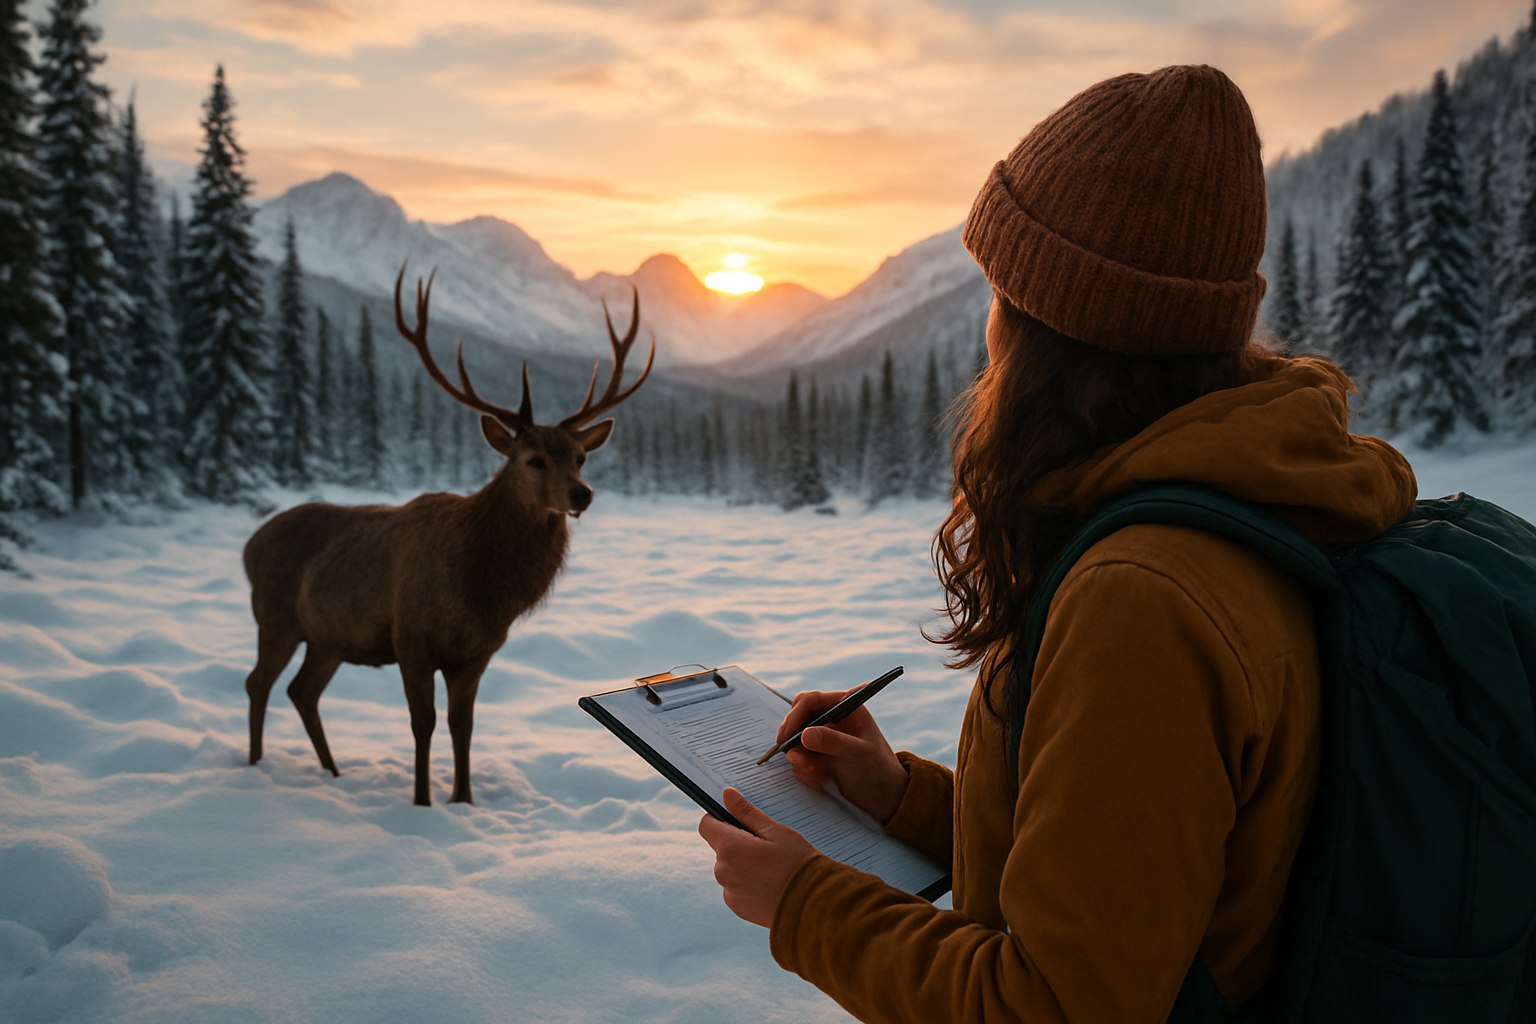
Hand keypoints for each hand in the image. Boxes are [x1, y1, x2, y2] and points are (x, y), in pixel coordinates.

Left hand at [697, 788, 815, 927]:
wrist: (812, 904)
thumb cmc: (796, 863)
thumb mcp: (776, 831)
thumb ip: (747, 813)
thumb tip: (727, 795)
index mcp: (730, 847)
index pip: (707, 825)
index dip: (719, 819)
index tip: (736, 821)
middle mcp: (723, 870)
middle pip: (721, 848)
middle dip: (737, 844)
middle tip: (766, 848)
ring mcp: (729, 891)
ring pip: (729, 869)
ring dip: (743, 865)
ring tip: (772, 869)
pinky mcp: (737, 907)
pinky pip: (736, 888)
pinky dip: (748, 884)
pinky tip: (770, 885)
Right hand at [779, 688, 908, 823]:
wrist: (883, 796)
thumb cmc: (879, 768)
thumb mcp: (859, 753)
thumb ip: (834, 742)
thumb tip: (805, 734)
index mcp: (845, 706)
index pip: (811, 700)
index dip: (795, 715)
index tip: (786, 736)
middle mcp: (832, 717)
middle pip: (797, 718)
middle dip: (794, 739)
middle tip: (795, 758)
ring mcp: (824, 736)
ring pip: (796, 740)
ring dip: (800, 757)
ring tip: (816, 773)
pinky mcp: (818, 754)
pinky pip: (799, 757)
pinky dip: (804, 768)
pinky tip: (820, 779)